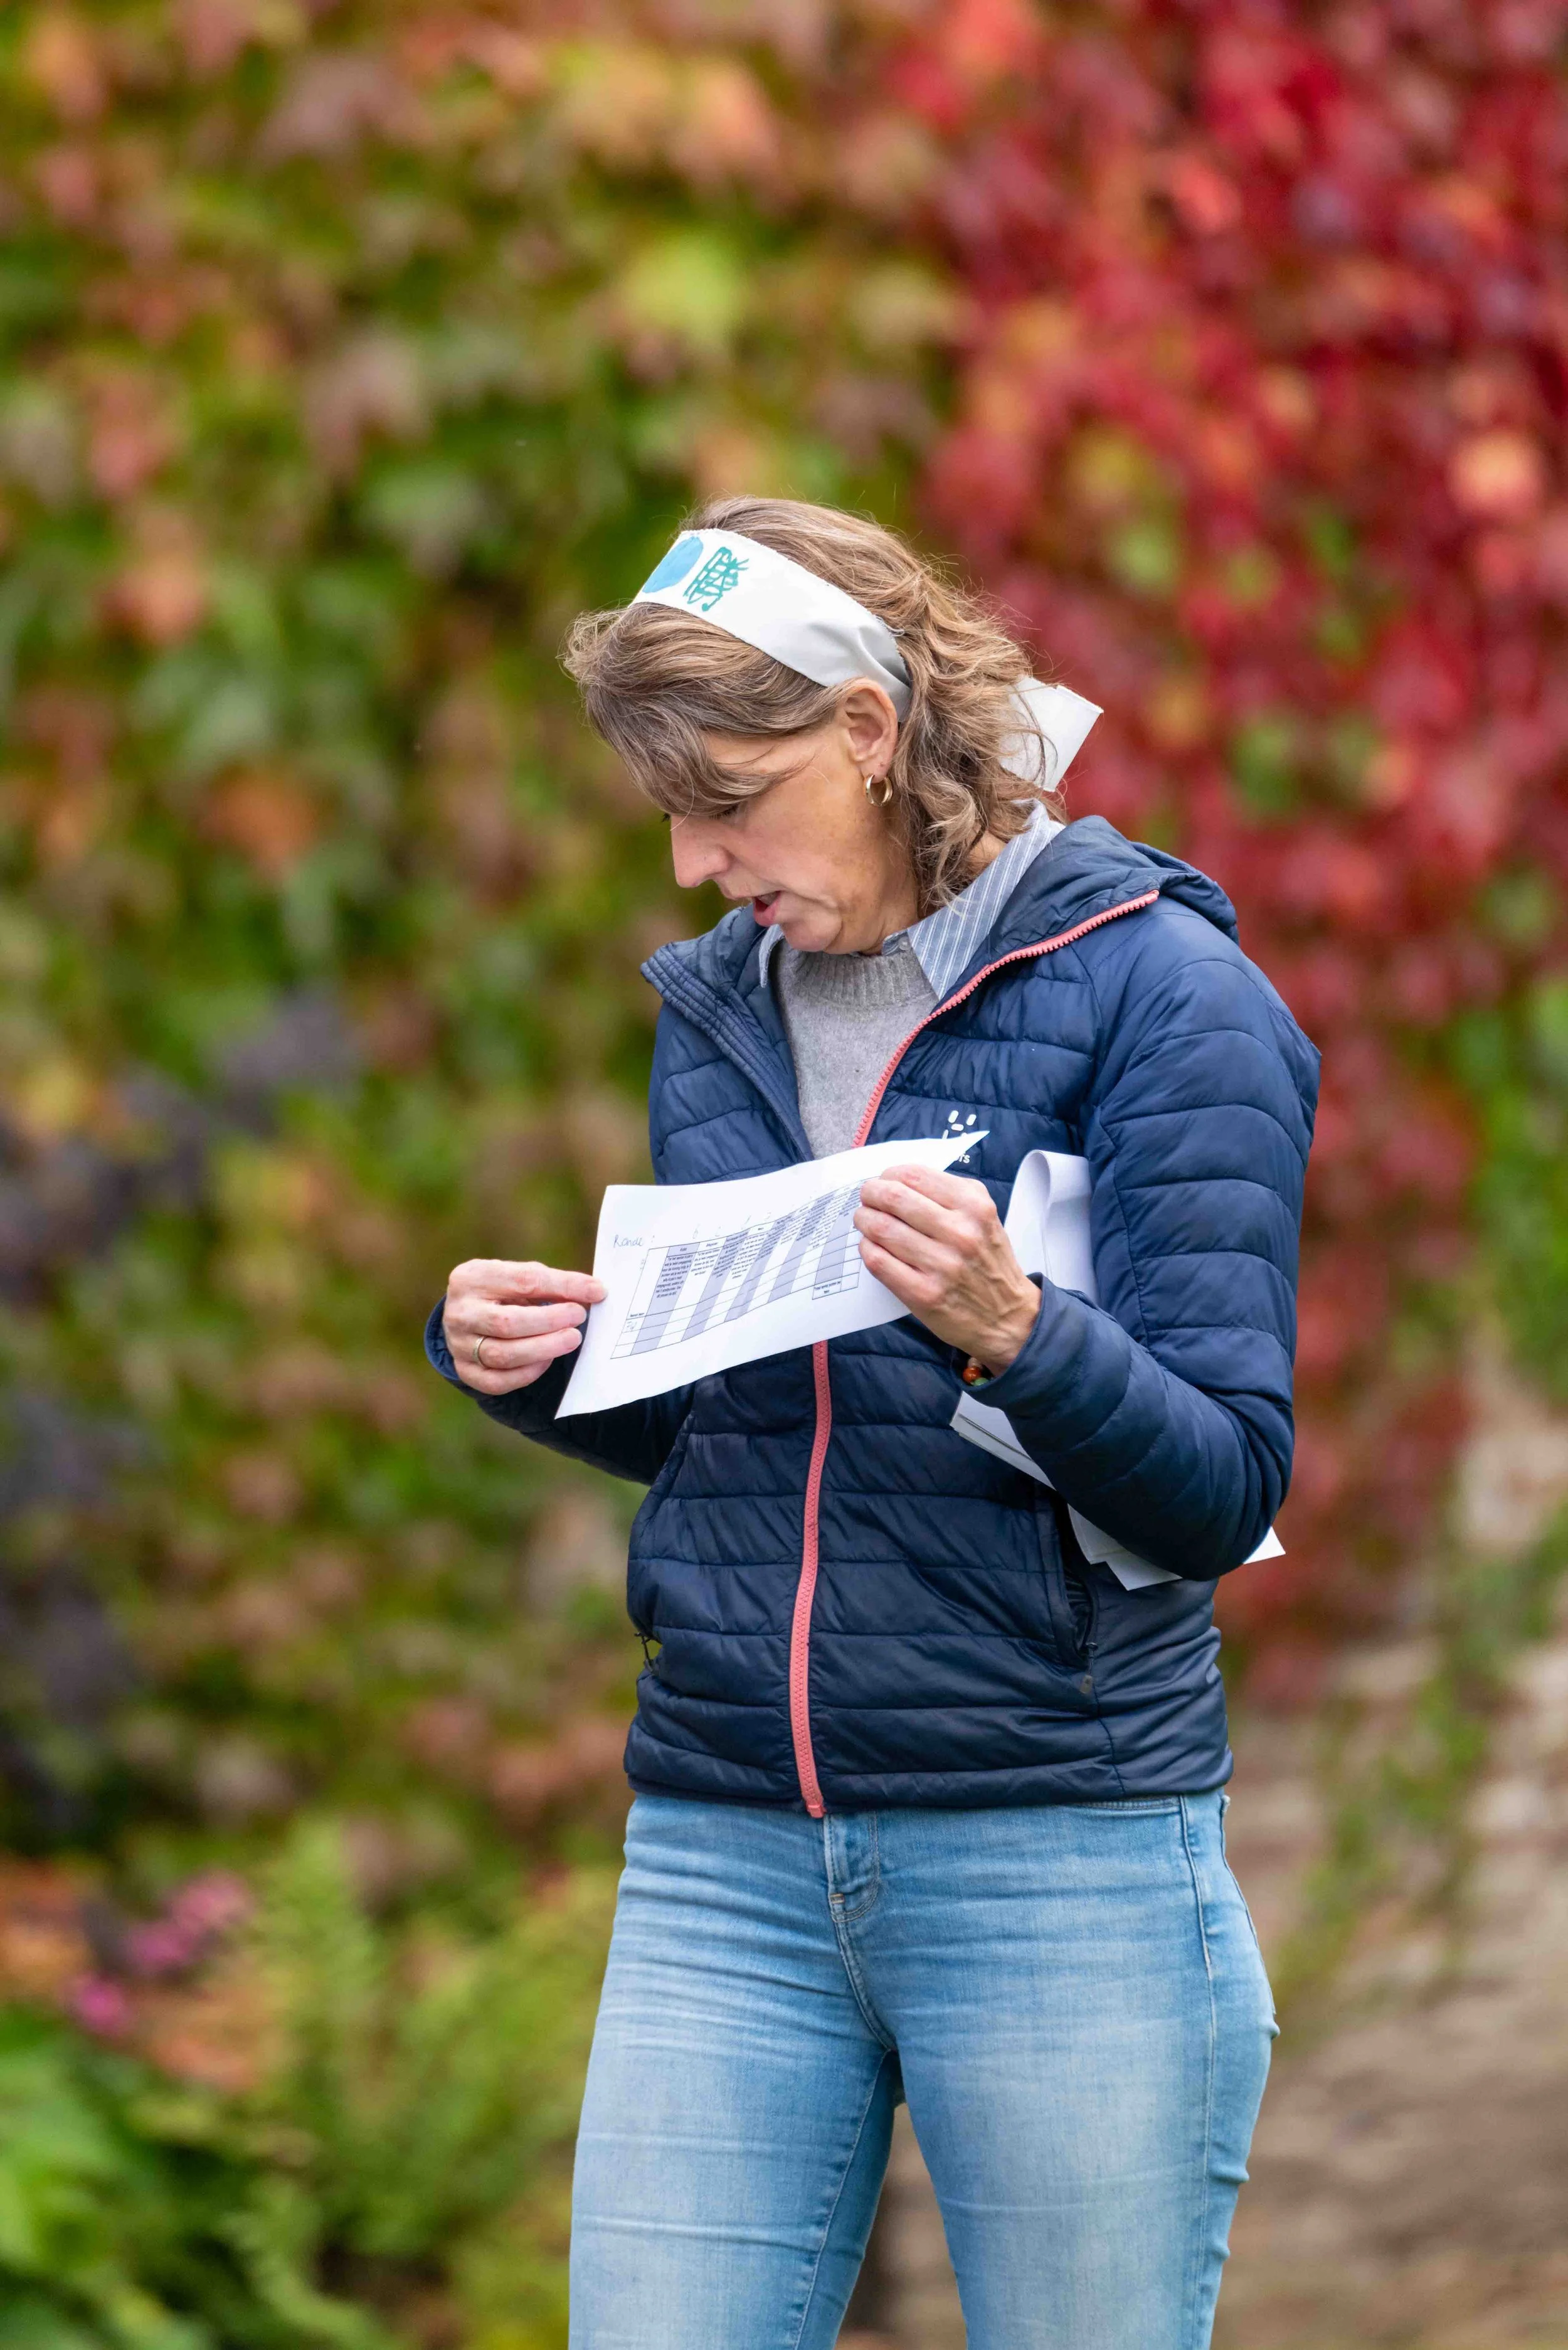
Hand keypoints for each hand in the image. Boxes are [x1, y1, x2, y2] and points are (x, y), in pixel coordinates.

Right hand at [442, 1259, 606, 1395]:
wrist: (467, 1316)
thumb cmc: (502, 1292)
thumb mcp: (519, 1277)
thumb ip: (552, 1283)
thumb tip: (594, 1292)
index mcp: (472, 1278)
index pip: (523, 1281)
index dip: (563, 1286)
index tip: (596, 1291)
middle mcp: (459, 1312)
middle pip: (507, 1323)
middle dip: (550, 1322)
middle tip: (579, 1318)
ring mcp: (458, 1345)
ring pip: (503, 1355)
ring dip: (544, 1349)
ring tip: (571, 1339)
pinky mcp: (465, 1371)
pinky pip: (497, 1382)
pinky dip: (527, 1373)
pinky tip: (547, 1360)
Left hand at [854, 1166, 1039, 1372]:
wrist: (1007, 1316)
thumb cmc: (988, 1262)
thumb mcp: (983, 1216)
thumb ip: (947, 1194)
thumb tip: (898, 1181)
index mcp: (975, 1207)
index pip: (915, 1175)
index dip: (889, 1175)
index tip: (884, 1180)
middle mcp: (960, 1233)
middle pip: (893, 1198)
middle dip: (871, 1193)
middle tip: (867, 1198)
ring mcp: (941, 1265)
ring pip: (881, 1228)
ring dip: (864, 1220)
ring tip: (865, 1220)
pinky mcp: (924, 1293)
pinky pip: (879, 1261)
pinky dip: (867, 1248)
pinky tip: (871, 1246)